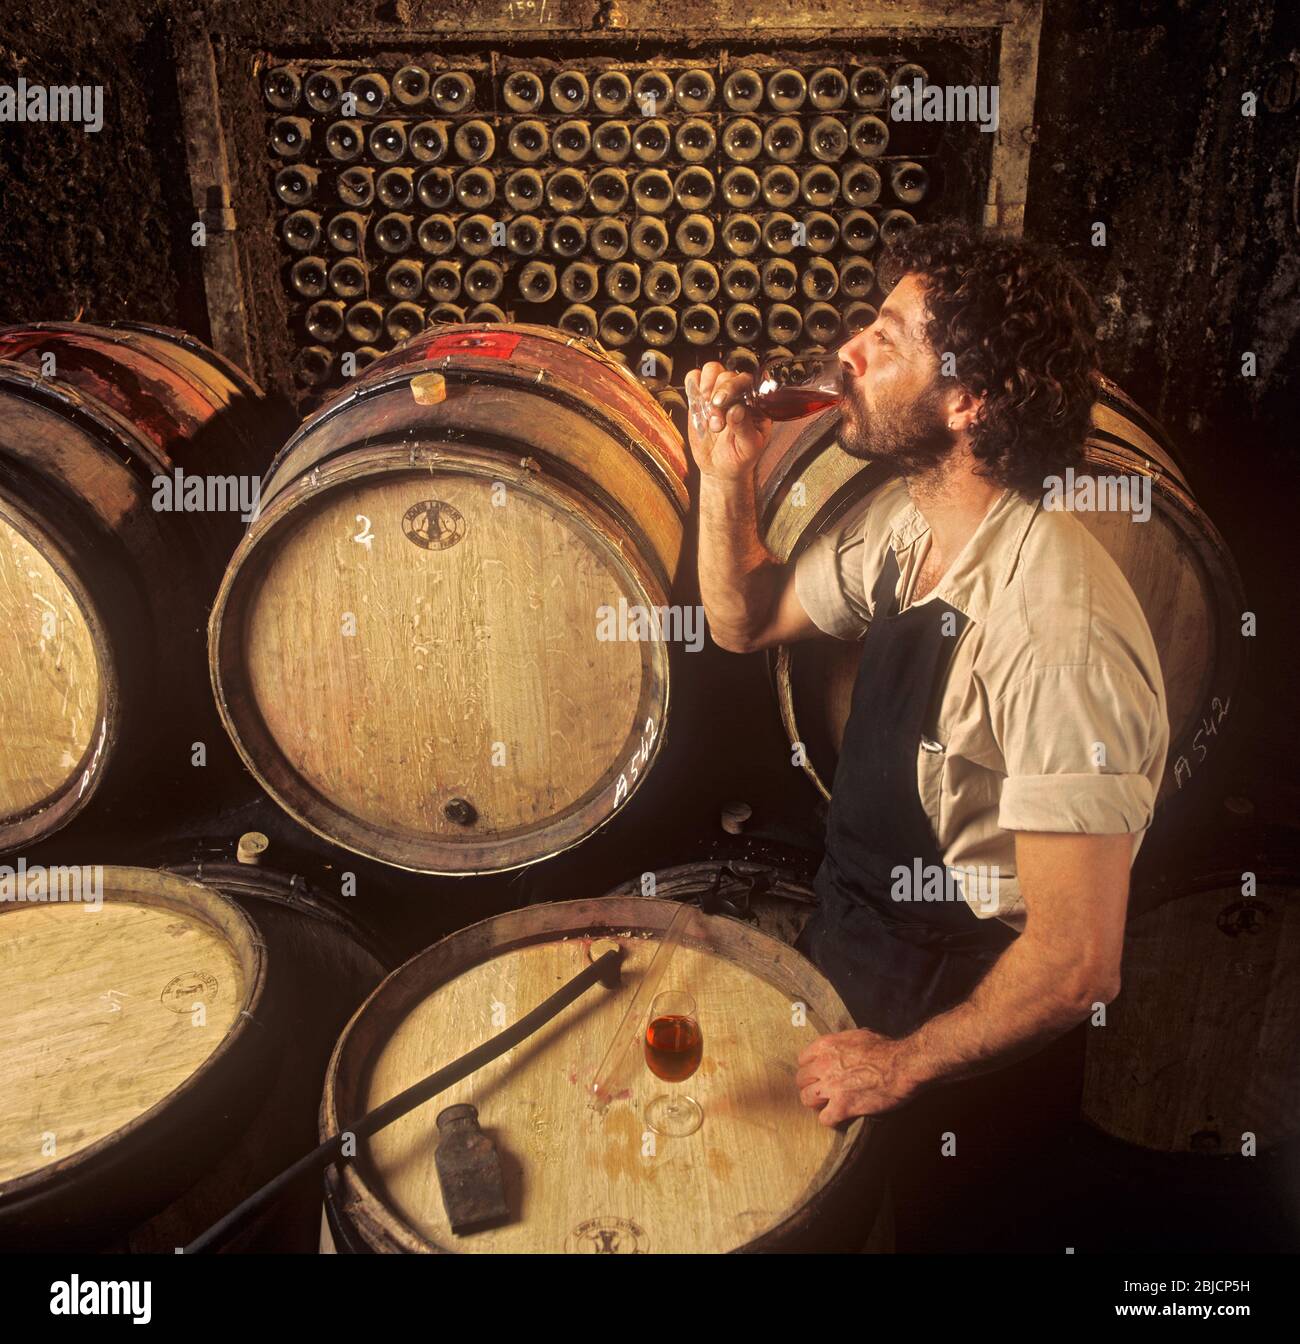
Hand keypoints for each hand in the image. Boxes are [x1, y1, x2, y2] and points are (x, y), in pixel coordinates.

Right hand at [684, 361, 771, 480]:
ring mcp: (718, 393)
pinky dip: (692, 385)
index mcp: (755, 402)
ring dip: (705, 387)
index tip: (720, 403)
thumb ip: (745, 428)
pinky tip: (697, 404)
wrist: (720, 468)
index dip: (732, 388)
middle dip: (717, 397)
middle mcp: (738, 394)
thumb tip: (737, 409)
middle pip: (726, 375)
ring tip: (706, 411)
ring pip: (711, 370)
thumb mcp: (748, 448)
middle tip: (716, 422)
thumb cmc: (740, 457)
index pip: (746, 381)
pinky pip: (693, 378)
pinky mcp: (699, 398)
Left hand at [795, 1027, 920, 1125]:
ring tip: (827, 1104)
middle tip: (822, 1090)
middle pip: (801, 1080)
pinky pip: (825, 1119)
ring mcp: (831, 1086)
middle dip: (811, 1085)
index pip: (803, 1059)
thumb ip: (843, 1042)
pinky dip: (831, 1119)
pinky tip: (839, 1116)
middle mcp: (824, 1065)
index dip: (811, 1068)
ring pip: (807, 1099)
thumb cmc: (886, 1049)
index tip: (818, 1074)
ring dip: (817, 1103)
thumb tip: (842, 1047)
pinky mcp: (842, 1107)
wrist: (901, 1066)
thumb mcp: (860, 1035)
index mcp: (827, 1045)